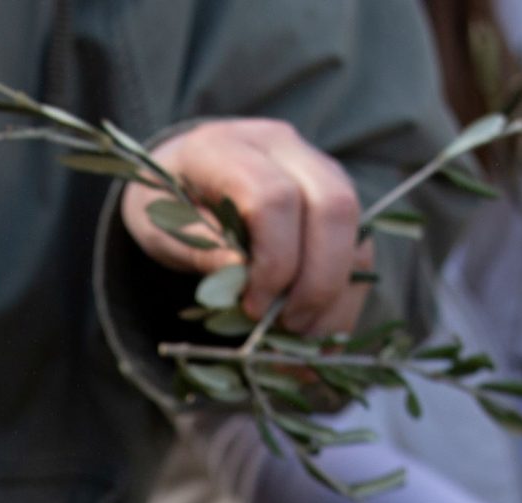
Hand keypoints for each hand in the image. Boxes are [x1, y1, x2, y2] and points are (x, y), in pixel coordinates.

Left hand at [122, 118, 369, 337]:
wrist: (184, 180)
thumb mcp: (162, 229)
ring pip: (354, 229)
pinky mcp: (335, 201)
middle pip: (333, 206)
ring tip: (300, 337)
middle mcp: (283, 147)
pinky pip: (358, 248)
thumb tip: (243, 278)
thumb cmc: (167, 204)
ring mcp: (317, 169)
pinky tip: (315, 333)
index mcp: (228, 147)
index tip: (252, 307)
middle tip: (287, 326)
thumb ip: (201, 248)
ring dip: (335, 294)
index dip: (273, 261)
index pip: (274, 197)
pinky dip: (342, 298)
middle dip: (317, 280)